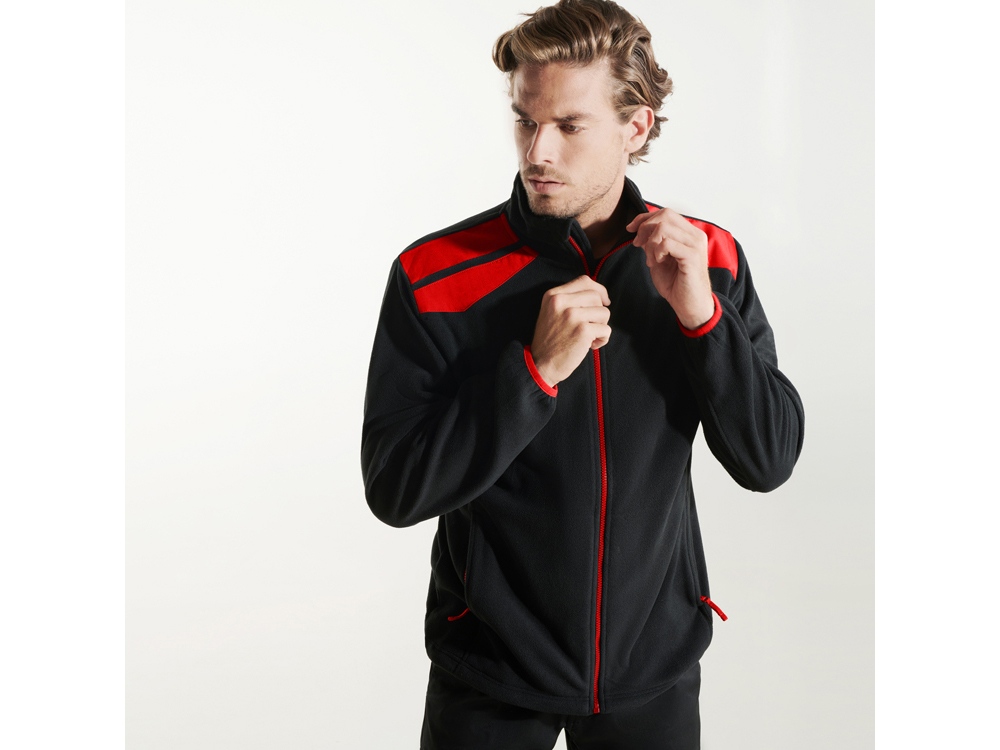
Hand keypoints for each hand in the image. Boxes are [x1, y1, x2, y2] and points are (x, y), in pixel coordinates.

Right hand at [530, 276, 611, 385]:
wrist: (539, 364)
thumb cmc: (550, 340)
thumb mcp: (551, 312)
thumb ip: (569, 300)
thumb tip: (600, 295)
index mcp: (553, 295)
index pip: (584, 281)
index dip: (599, 289)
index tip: (603, 301)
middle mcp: (561, 302)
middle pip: (596, 297)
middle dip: (599, 312)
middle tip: (589, 326)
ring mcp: (572, 315)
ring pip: (604, 312)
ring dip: (601, 326)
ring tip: (588, 337)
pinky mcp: (582, 330)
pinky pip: (606, 329)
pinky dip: (602, 339)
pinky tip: (590, 346)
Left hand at [626, 208, 714, 328]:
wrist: (689, 306)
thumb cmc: (676, 284)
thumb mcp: (659, 259)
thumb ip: (652, 243)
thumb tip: (640, 229)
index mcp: (689, 234)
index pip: (666, 213)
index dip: (645, 218)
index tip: (631, 229)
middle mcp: (695, 235)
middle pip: (665, 215)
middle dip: (645, 229)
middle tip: (639, 246)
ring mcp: (695, 244)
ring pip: (664, 227)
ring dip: (650, 243)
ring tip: (651, 260)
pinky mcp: (692, 256)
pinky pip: (667, 243)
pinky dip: (656, 252)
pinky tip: (657, 263)